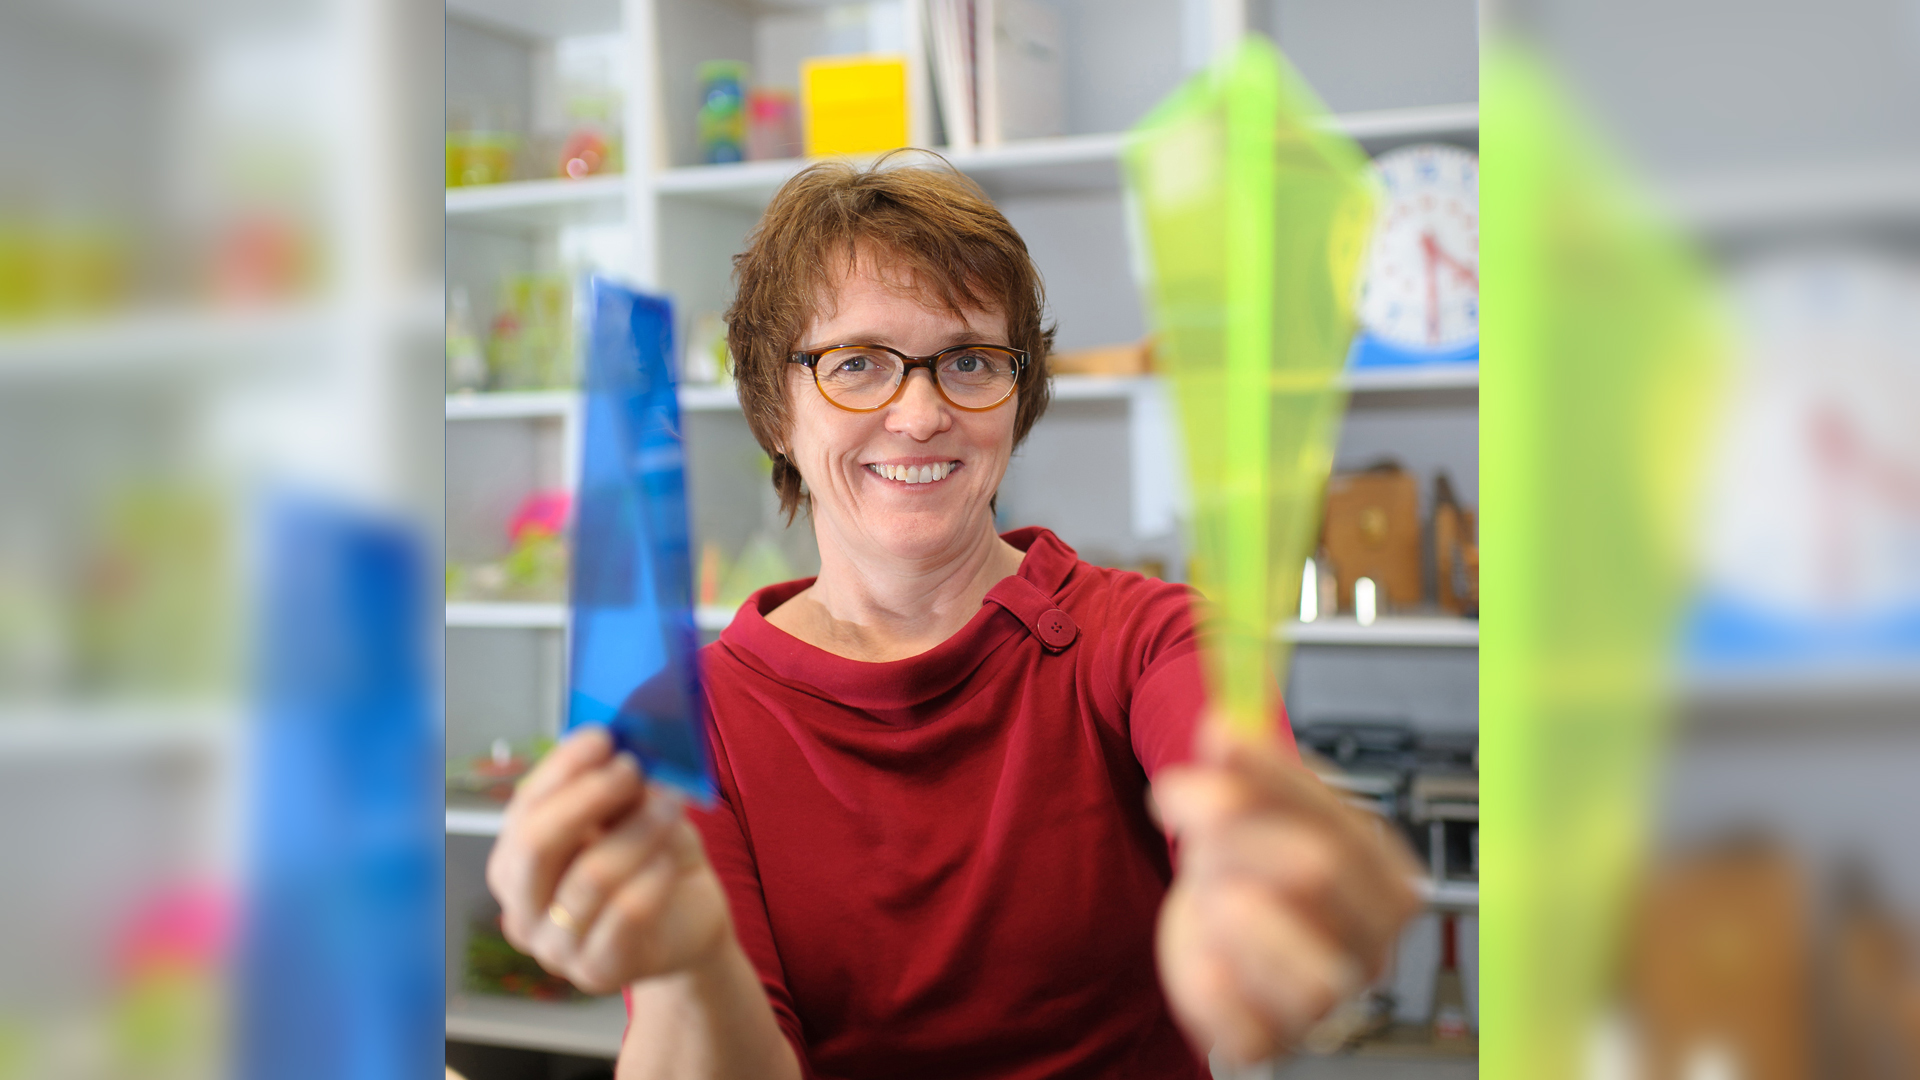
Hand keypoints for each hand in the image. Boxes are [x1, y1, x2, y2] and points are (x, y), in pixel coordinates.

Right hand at [486, 727, 734, 994]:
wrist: (688, 923)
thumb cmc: (651, 861)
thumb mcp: (634, 814)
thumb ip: (618, 788)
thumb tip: (622, 748)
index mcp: (516, 863)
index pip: (523, 808)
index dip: (561, 768)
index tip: (602, 736)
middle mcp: (522, 908)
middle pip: (534, 844)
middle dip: (586, 796)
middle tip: (631, 768)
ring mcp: (555, 948)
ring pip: (591, 874)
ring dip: (638, 829)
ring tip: (672, 805)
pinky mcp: (597, 972)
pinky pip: (626, 912)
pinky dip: (655, 876)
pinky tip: (672, 862)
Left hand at [1151, 719, 1421, 1063]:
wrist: (1220, 932)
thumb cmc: (1252, 865)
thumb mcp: (1253, 805)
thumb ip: (1246, 767)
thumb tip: (1227, 722)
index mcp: (1384, 878)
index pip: (1342, 823)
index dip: (1274, 777)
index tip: (1219, 736)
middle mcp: (1369, 944)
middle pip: (1313, 869)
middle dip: (1236, 826)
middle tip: (1180, 795)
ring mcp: (1324, 1000)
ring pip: (1274, 936)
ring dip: (1218, 897)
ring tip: (1209, 886)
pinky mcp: (1268, 1038)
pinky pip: (1234, 1010)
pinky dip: (1204, 972)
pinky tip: (1204, 947)